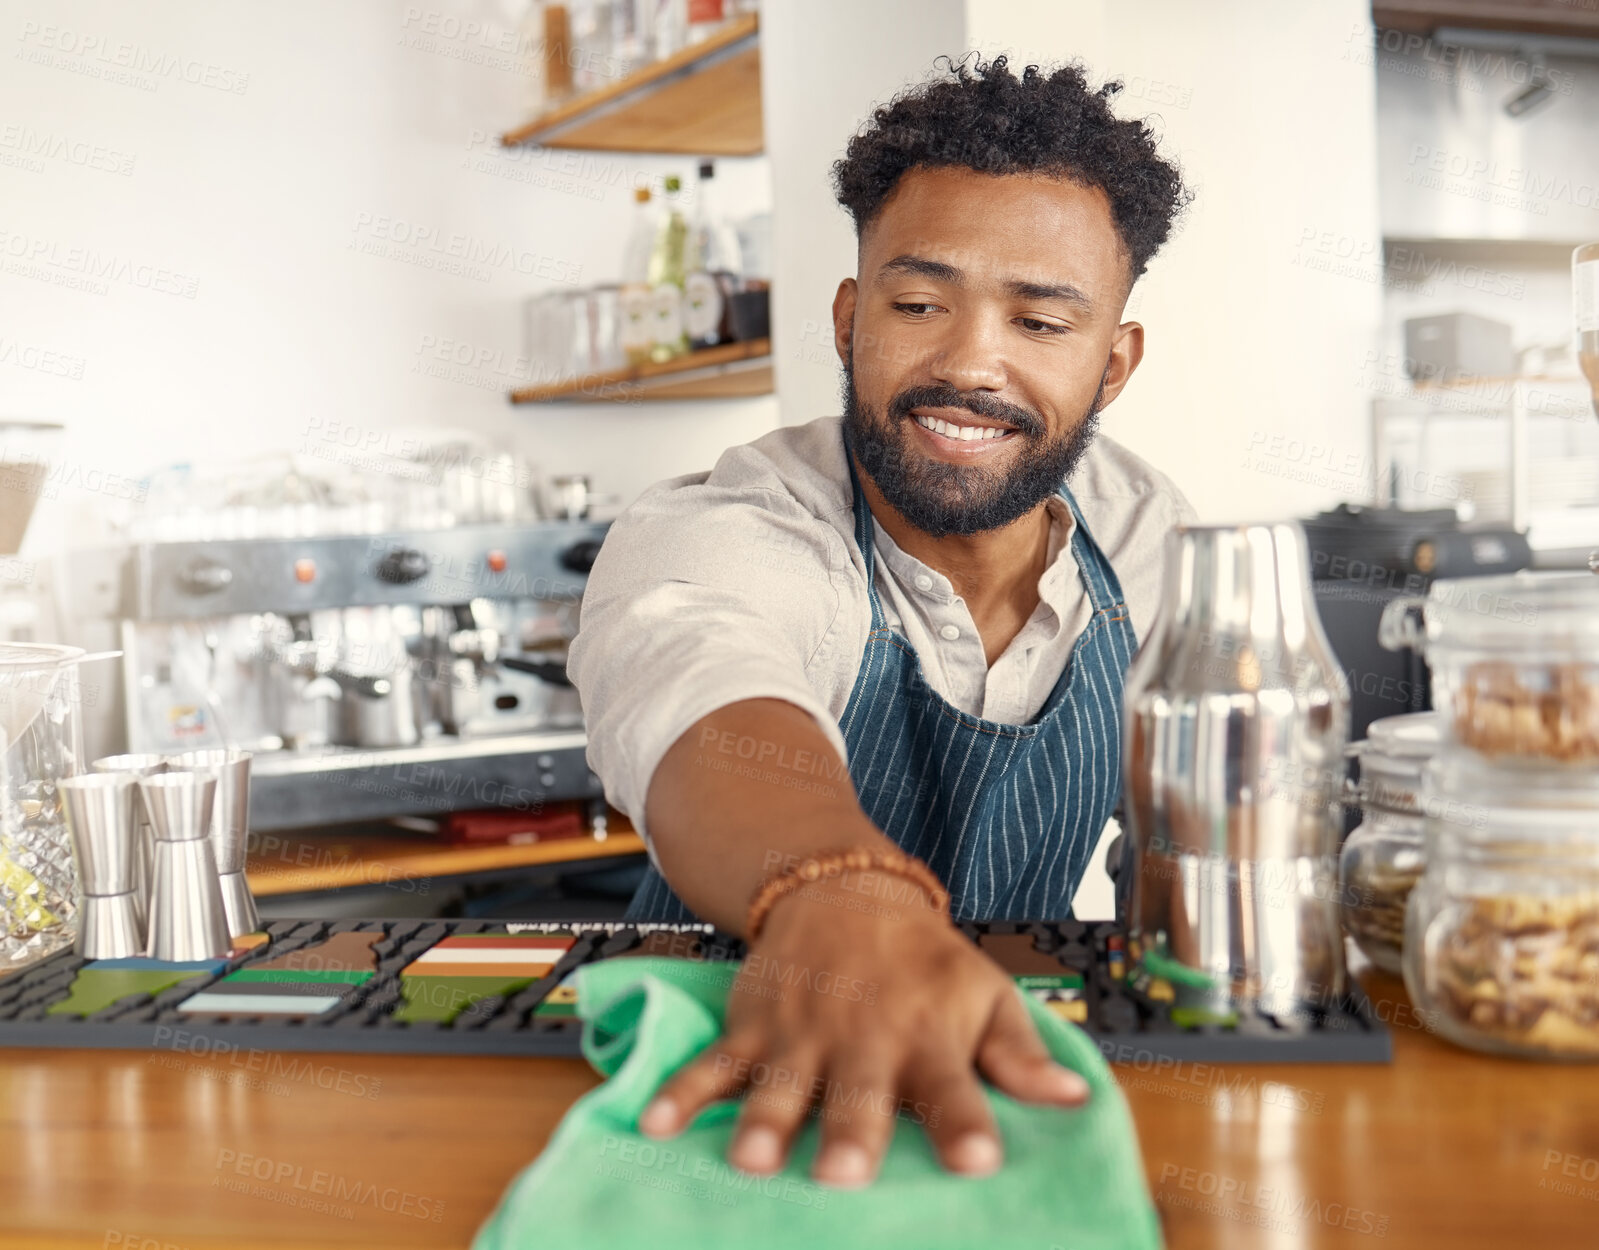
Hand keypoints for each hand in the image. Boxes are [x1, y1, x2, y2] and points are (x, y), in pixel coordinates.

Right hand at [637, 881, 1088, 1187]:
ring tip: (752, 1161)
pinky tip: (654, 1127)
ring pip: (779, 1084)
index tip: (977, 1161)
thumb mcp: (983, 992)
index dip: (965, 1124)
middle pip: (858, 1094)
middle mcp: (864, 1039)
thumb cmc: (923, 961)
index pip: (955, 1087)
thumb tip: (1078, 1101)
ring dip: (764, 1121)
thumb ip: (1022, 1054)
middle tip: (843, 1174)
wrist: (842, 891)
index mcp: (929, 1037)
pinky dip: (681, 1094)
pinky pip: (711, 1064)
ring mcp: (800, 1035)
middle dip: (851, 1132)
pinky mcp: (751, 1028)